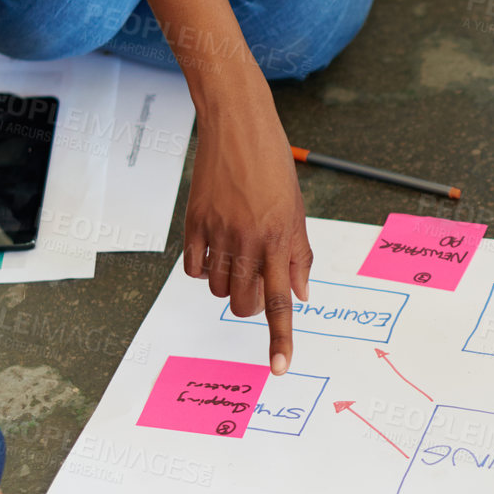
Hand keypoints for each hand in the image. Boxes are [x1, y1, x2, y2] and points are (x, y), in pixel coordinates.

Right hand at [184, 91, 312, 375]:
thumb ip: (298, 255)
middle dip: (247, 304)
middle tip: (254, 281)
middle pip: (243, 303)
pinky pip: (193, 268)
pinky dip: (202, 268)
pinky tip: (212, 247)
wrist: (239, 125)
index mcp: (281, 239)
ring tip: (235, 255)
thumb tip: (300, 294)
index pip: (282, 301)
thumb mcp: (297, 210)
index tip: (279, 367)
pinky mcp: (194, 223)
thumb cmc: (273, 166)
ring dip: (225, 284)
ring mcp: (219, 232)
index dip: (280, 338)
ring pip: (217, 289)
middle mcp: (250, 240)